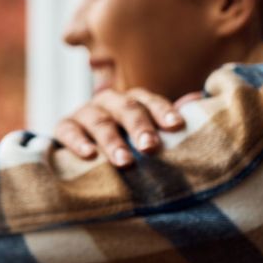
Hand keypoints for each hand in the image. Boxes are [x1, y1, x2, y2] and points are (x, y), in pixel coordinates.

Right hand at [54, 88, 198, 166]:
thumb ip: (169, 124)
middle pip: (126, 107)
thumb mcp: (146, 137)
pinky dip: (78, 142)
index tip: (176, 126)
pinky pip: (68, 131)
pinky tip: (89, 156)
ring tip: (125, 162)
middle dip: (139, 127)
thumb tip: (199, 103)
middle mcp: (109, 102)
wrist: (83, 158)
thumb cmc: (125, 147)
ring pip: (99, 121)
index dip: (162, 111)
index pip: (149, 101)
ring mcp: (84, 113)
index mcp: (132, 101)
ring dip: (112, 141)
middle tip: (150, 147)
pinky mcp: (63, 127)